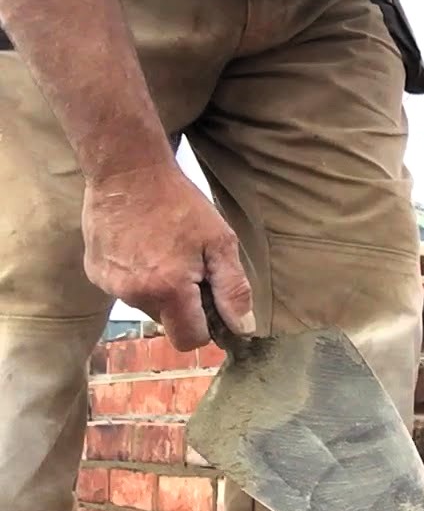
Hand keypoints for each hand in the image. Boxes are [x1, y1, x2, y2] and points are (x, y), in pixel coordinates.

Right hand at [82, 165, 255, 350]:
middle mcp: (134, 293)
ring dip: (159, 288)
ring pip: (146, 304)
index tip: (212, 303)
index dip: (206, 327)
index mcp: (168, 289)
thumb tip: (242, 328)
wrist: (127, 171)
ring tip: (164, 250)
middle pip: (168, 322)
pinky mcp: (94, 272)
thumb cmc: (179, 203)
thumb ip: (233, 289)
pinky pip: (125, 288)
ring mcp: (110, 284)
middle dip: (183, 304)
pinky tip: (142, 246)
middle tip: (190, 265)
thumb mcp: (220, 242)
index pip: (189, 339)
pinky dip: (137, 276)